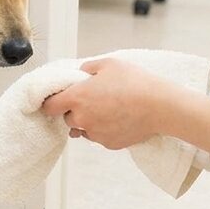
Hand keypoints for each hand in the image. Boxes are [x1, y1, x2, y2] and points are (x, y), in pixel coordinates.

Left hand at [38, 57, 184, 149]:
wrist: (159, 106)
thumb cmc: (134, 82)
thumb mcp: (109, 64)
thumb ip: (87, 68)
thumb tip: (81, 74)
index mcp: (77, 98)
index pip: (50, 106)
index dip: (52, 102)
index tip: (58, 99)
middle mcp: (82, 119)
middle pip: (67, 118)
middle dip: (75, 110)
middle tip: (93, 99)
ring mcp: (95, 134)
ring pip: (83, 129)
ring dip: (88, 121)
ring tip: (108, 109)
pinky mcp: (108, 144)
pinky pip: (99, 137)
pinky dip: (103, 130)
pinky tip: (117, 119)